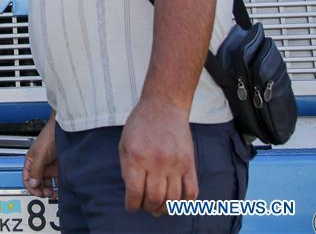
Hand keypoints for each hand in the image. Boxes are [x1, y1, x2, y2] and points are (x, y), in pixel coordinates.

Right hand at [23, 116, 57, 198]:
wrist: (64, 130)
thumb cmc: (50, 135)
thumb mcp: (40, 153)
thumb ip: (36, 169)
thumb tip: (33, 183)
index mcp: (31, 162)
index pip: (27, 179)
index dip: (31, 187)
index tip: (38, 192)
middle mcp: (40, 166)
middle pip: (37, 183)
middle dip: (41, 190)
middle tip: (47, 193)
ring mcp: (50, 167)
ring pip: (48, 183)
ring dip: (50, 190)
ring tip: (55, 193)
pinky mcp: (59, 168)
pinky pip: (57, 181)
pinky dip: (58, 186)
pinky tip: (61, 189)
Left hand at [119, 100, 197, 215]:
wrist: (164, 106)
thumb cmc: (140, 124)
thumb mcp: (124, 144)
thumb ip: (126, 168)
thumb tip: (132, 191)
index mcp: (137, 157)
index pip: (134, 192)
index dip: (132, 205)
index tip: (131, 207)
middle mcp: (156, 162)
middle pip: (154, 198)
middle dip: (148, 207)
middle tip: (145, 206)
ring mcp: (175, 163)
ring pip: (173, 199)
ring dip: (165, 208)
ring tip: (159, 207)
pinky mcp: (189, 163)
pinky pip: (191, 191)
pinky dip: (185, 203)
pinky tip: (177, 202)